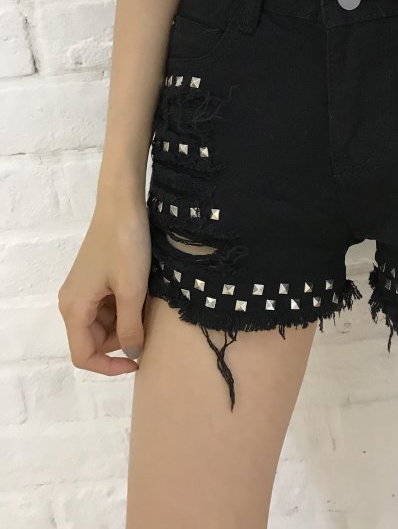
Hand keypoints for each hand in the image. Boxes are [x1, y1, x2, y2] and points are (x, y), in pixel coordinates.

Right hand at [57, 195, 151, 375]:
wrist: (122, 206)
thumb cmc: (126, 247)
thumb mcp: (132, 291)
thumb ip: (130, 327)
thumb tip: (132, 355)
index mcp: (73, 309)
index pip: (84, 356)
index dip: (110, 366)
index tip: (139, 362)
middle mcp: (72, 303)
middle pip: (95, 340)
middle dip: (123, 339)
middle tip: (149, 324)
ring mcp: (83, 290)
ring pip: (104, 323)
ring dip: (127, 322)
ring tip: (148, 305)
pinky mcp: (95, 279)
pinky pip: (108, 306)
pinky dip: (126, 307)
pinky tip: (143, 294)